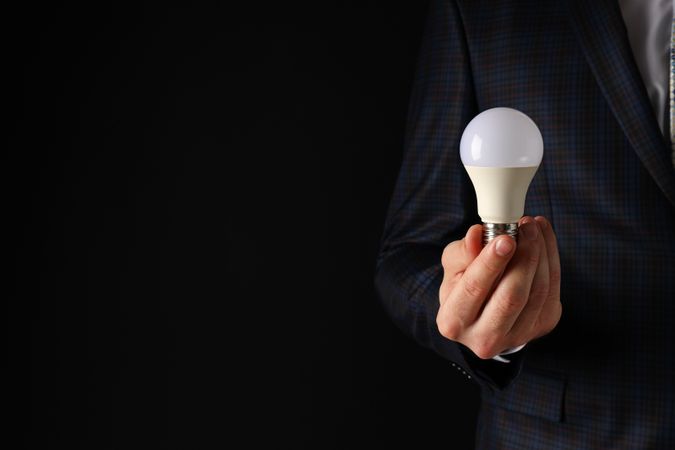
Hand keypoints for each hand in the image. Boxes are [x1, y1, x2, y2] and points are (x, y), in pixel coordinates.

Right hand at [437, 216, 561, 358]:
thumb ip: (462, 252)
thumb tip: (477, 234)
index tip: (505, 238)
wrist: (484, 314)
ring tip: (534, 226)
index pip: (473, 290)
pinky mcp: (542, 326)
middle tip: (525, 226)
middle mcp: (484, 338)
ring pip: (537, 292)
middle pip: (511, 297)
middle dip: (523, 257)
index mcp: (453, 322)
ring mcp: (517, 335)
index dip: (491, 262)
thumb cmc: (464, 287)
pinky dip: (551, 259)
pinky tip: (543, 240)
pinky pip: (552, 290)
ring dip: (540, 253)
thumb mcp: (453, 268)